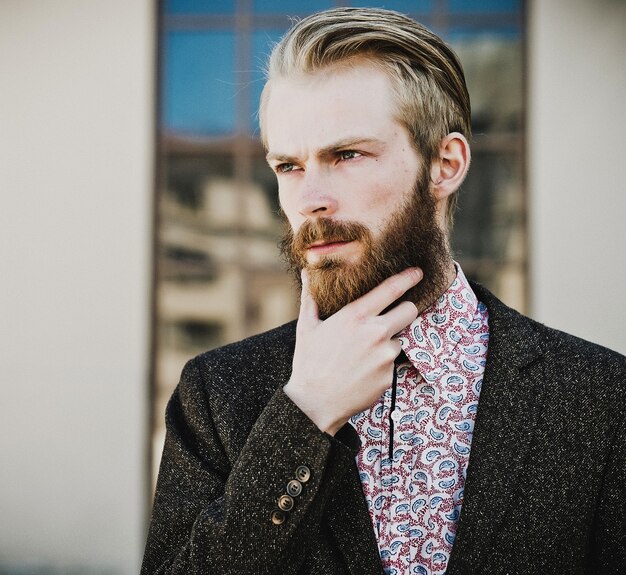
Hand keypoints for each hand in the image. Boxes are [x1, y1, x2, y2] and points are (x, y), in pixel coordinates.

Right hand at [284, 267, 421, 434]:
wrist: (315, 402)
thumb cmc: (309, 362)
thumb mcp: (306, 326)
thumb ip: (311, 296)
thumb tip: (307, 272)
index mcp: (356, 316)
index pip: (391, 289)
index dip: (408, 278)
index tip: (418, 273)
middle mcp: (375, 333)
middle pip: (410, 311)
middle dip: (405, 310)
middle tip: (392, 316)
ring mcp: (385, 356)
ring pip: (400, 339)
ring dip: (388, 343)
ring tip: (364, 354)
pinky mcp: (390, 377)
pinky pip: (392, 364)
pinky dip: (382, 365)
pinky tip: (363, 371)